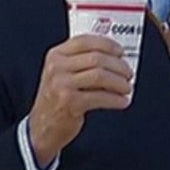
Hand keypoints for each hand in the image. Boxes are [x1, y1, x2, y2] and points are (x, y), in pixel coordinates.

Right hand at [26, 34, 133, 166]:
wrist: (41, 128)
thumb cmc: (55, 101)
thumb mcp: (61, 74)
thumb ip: (81, 62)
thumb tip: (114, 58)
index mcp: (56, 55)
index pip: (86, 41)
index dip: (108, 45)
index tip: (120, 52)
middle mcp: (57, 67)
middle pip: (97, 58)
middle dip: (119, 66)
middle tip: (128, 74)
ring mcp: (62, 85)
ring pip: (100, 75)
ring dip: (119, 82)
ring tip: (126, 88)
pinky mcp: (70, 103)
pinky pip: (100, 97)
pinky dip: (116, 99)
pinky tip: (122, 101)